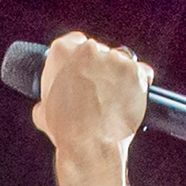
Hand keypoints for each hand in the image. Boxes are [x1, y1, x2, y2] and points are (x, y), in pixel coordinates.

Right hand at [31, 31, 152, 158]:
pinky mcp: (135, 72)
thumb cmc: (67, 129)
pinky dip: (139, 84)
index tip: (85, 69)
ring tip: (114, 99)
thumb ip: (48, 96)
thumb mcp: (42, 110)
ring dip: (119, 76)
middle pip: (99, 51)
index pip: (75, 42)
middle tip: (99, 90)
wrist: (90, 144)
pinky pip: (142, 72)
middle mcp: (88, 50)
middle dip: (100, 68)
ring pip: (121, 61)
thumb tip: (47, 103)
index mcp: (62, 52)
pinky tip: (130, 98)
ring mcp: (114, 59)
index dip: (81, 58)